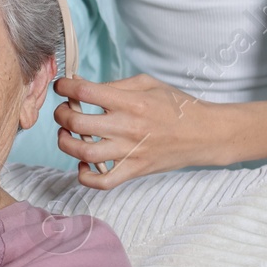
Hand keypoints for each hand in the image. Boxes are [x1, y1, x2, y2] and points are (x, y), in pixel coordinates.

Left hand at [53, 73, 234, 187]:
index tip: (61, 86)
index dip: (65, 86)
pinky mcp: (135, 171)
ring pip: (83, 153)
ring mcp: (131, 152)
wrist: (206, 133)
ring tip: (66, 135)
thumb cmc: (177, 106)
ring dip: (65, 143)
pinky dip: (85, 176)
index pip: (86, 92)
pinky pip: (102, 182)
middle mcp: (128, 127)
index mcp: (131, 101)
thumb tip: (81, 84)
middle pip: (77, 123)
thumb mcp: (148, 84)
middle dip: (61, 114)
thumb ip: (114, 85)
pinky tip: (83, 164)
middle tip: (63, 110)